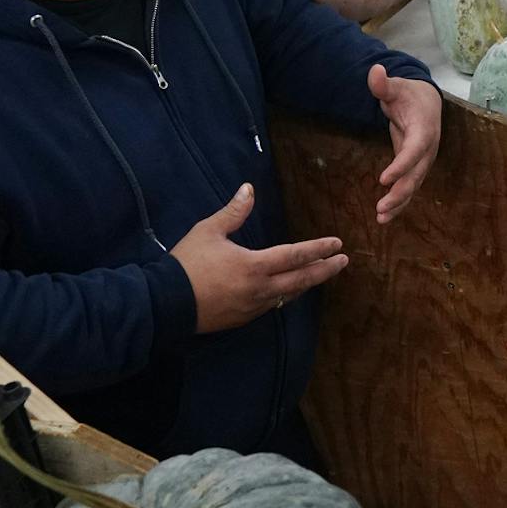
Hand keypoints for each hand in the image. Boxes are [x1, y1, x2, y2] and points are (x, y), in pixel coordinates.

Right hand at [174, 184, 345, 333]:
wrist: (163, 304)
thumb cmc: (186, 264)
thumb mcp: (208, 232)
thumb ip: (233, 212)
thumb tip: (249, 189)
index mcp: (254, 266)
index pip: (296, 256)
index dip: (319, 249)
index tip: (337, 244)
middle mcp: (260, 289)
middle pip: (302, 279)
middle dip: (325, 270)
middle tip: (343, 262)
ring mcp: (252, 307)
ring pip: (289, 294)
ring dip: (307, 283)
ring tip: (321, 273)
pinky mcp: (242, 318)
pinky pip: (272, 305)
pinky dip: (286, 295)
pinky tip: (289, 289)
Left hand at [370, 64, 441, 222]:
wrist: (426, 101)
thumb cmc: (408, 94)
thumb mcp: (395, 87)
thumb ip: (383, 84)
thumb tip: (375, 71)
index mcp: (425, 128)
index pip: (415, 149)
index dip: (402, 165)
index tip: (384, 179)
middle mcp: (428, 147)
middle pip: (417, 173)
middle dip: (401, 192)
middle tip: (381, 207)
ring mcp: (424, 159)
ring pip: (414, 184)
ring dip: (400, 202)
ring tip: (381, 218)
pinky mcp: (416, 166)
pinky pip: (410, 186)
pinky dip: (400, 202)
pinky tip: (385, 217)